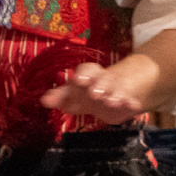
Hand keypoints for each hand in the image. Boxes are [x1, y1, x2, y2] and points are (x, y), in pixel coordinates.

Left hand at [40, 58, 158, 124]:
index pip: (86, 70)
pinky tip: (132, 105)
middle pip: (102, 78)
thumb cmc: (91, 92)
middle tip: (94, 93)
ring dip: (113, 94)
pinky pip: (131, 99)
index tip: (78, 81)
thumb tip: (43, 100)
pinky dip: (130, 101)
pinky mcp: (128, 99)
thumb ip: (61, 97)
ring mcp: (118, 89)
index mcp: (90, 76)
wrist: (119, 90)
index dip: (83, 74)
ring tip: (110, 101)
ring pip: (116, 89)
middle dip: (99, 84)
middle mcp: (104, 80)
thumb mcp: (76, 95)